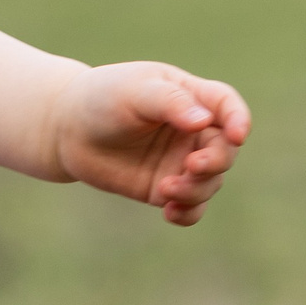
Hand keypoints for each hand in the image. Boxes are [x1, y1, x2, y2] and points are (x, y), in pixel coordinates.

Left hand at [47, 61, 250, 224]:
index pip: (226, 106)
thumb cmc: (102, 98)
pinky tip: (169, 213)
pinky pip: (191, 207)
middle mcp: (191, 131)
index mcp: (190, 97)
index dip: (238, 119)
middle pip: (224, 149)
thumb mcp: (134, 91)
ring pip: (210, 182)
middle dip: (216, 161)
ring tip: (165, 190)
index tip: (237, 135)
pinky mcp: (164, 187)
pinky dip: (188, 213)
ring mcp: (180, 161)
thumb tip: (204, 122)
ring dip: (196, 189)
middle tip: (191, 166)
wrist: (66, 129)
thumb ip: (169, 102)